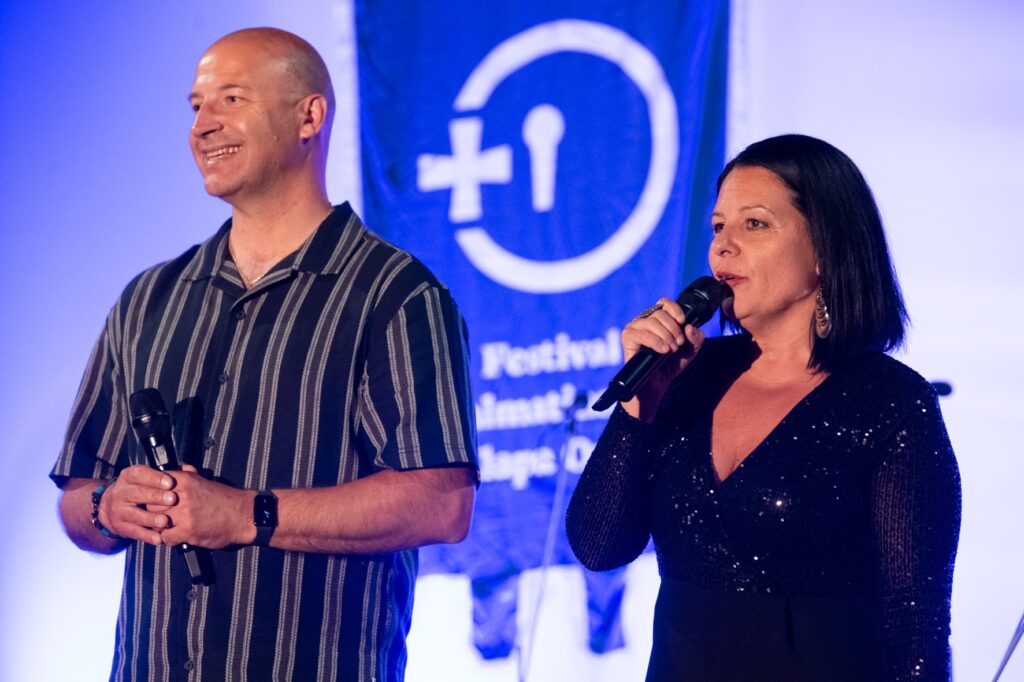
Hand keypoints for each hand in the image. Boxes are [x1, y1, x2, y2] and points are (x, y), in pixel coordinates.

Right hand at [97, 464, 176, 545]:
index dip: (155, 478)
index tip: (170, 482)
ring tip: (165, 520)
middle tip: (172, 499)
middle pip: (137, 493)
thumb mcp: (149, 478)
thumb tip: (188, 469)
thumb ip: (170, 473)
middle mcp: (121, 492)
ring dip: (150, 518)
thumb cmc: (141, 489)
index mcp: (129, 476)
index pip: (140, 474)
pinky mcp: (120, 526)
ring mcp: (118, 510)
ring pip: (134, 514)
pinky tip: (158, 538)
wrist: (114, 507)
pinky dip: (147, 536)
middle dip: (156, 496)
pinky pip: (134, 532)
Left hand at [158, 464, 252, 548]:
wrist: (244, 515)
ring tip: (168, 527)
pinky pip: (165, 537)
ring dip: (159, 526)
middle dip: (154, 511)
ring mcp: (184, 514)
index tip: (153, 499)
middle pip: (151, 503)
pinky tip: (176, 537)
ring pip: (155, 521)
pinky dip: (168, 539)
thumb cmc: (226, 499)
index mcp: (185, 480)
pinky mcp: (187, 530)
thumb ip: (189, 475)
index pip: (153, 484)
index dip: (151, 493)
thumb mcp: (206, 481)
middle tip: (161, 515)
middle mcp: (182, 495)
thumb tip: (180, 466)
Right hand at [620, 297, 704, 420]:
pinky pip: (640, 333)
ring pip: (650, 321)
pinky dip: (655, 341)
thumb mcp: (690, 351)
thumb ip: (696, 338)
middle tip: (678, 344)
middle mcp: (644, 321)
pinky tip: (662, 351)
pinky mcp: (627, 338)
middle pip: (659, 313)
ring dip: (665, 335)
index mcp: (658, 320)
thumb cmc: (669, 366)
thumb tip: (689, 327)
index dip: (675, 309)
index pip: (664, 303)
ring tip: (670, 350)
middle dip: (673, 329)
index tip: (682, 322)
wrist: (656, 386)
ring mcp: (634, 328)